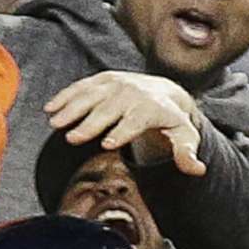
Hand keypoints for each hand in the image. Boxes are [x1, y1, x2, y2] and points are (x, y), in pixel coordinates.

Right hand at [45, 71, 206, 175]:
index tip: (107, 144)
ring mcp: (116, 83)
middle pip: (109, 109)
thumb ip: (188, 154)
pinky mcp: (103, 79)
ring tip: (55, 124)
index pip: (136, 120)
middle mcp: (133, 93)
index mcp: (153, 108)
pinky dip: (64, 96)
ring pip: (91, 95)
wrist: (163, 89)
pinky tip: (49, 109)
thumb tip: (199, 170)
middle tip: (73, 139)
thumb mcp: (184, 136)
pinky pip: (81, 86)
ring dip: (71, 108)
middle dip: (90, 123)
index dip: (122, 131)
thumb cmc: (172, 120)